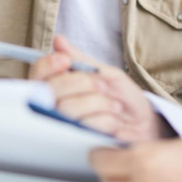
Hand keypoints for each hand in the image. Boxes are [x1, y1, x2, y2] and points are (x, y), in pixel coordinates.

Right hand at [29, 35, 162, 141]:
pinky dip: (106, 119)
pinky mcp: (77, 141)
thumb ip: (81, 60)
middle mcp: (55, 105)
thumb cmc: (122, 96)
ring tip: (115, 106)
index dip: (48, 65)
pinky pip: (84, 125)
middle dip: (83, 83)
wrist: (143, 124)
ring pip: (68, 108)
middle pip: (52, 89)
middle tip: (103, 85)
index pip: (38, 73)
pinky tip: (115, 122)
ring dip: (99, 102)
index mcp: (59, 84)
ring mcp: (65, 124)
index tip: (66, 60)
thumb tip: (59, 40)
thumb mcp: (105, 73)